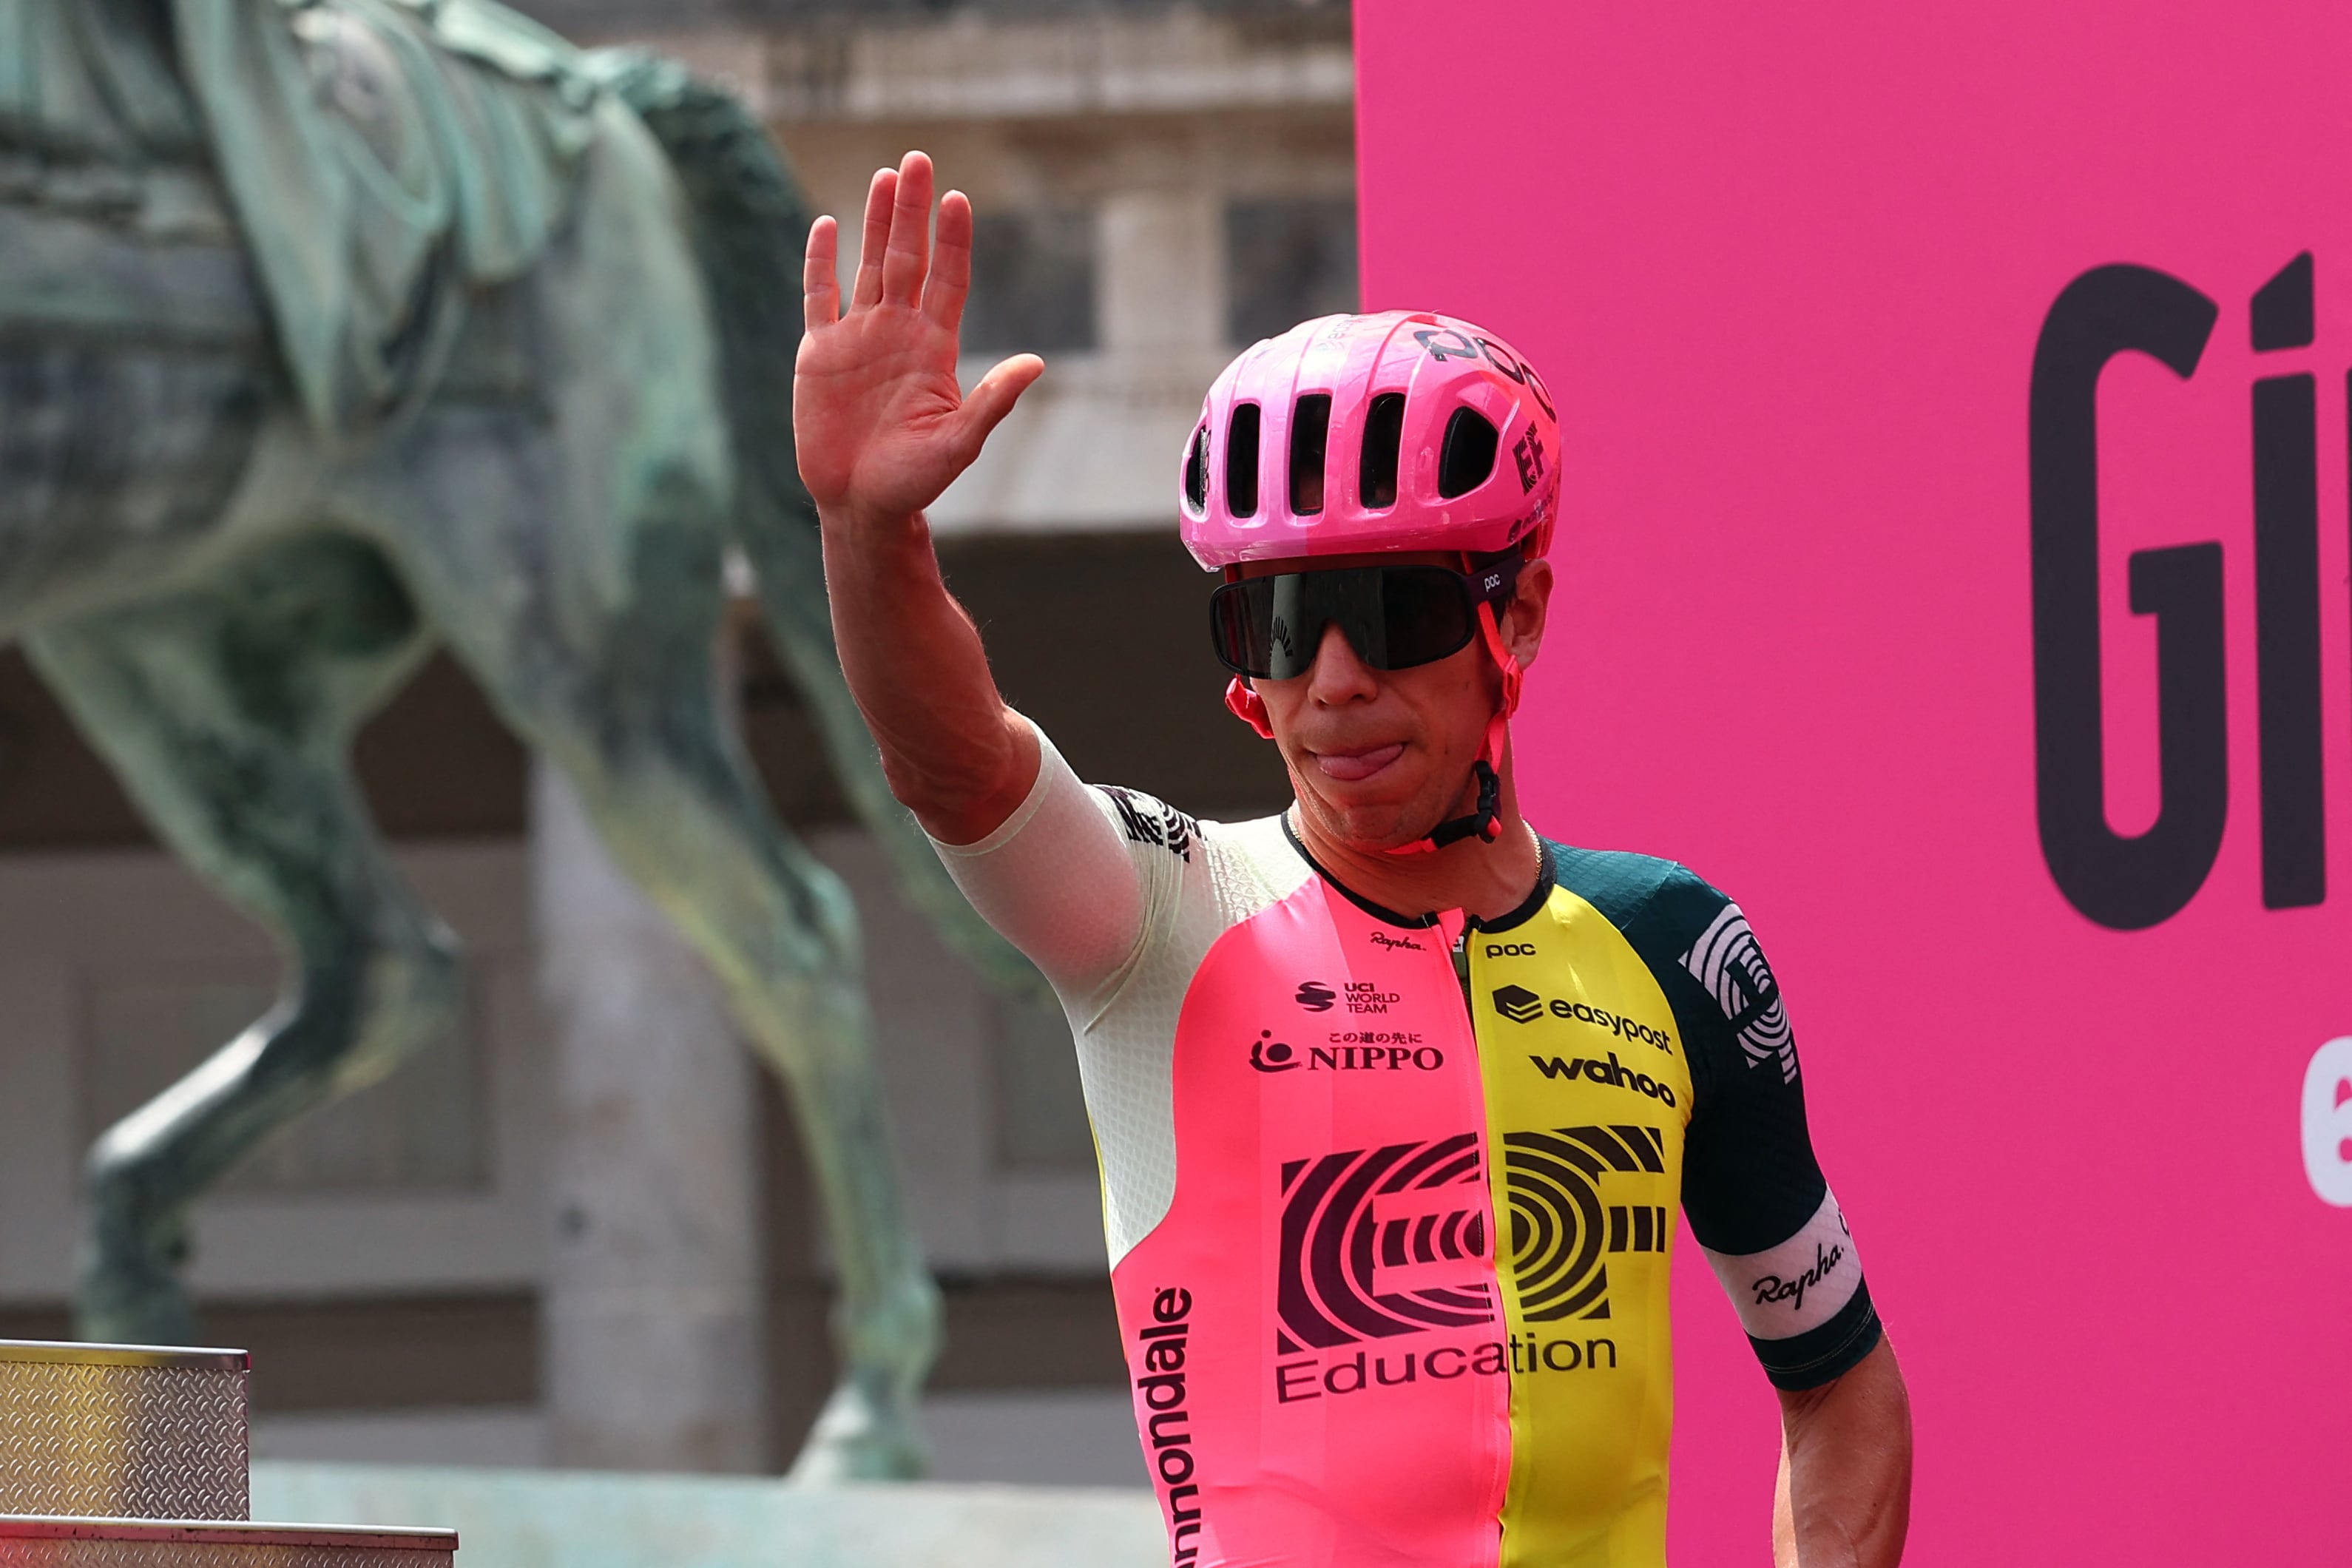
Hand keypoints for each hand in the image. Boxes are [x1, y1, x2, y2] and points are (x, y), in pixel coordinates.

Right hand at [795, 151, 1043, 525]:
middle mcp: (897, 334)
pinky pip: (818, 298)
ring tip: (886, 176)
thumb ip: (992, 402)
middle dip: (913, 210)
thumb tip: (1036, 363)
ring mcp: (857, 340)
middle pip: (908, 259)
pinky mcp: (819, 355)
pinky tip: (826, 226)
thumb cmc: (914, 482)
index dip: (952, 240)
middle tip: (919, 159)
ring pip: (869, 266)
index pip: (947, 280)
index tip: (958, 200)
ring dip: (877, 222)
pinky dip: (820, 263)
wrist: (861, 507)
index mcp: (932, 349)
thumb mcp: (958, 443)